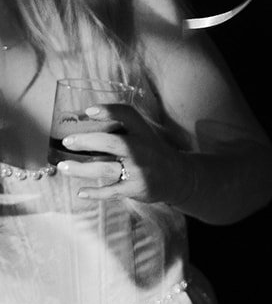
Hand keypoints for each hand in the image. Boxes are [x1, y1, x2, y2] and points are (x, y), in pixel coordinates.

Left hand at [56, 101, 196, 206]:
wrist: (176, 175)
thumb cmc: (151, 150)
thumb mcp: (142, 132)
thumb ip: (120, 125)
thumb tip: (85, 118)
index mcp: (141, 130)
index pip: (126, 115)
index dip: (108, 111)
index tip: (88, 111)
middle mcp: (141, 148)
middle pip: (112, 142)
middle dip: (87, 141)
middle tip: (67, 142)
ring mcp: (139, 169)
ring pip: (105, 169)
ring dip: (81, 169)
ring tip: (63, 167)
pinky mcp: (136, 188)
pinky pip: (111, 191)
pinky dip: (95, 193)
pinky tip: (81, 192)